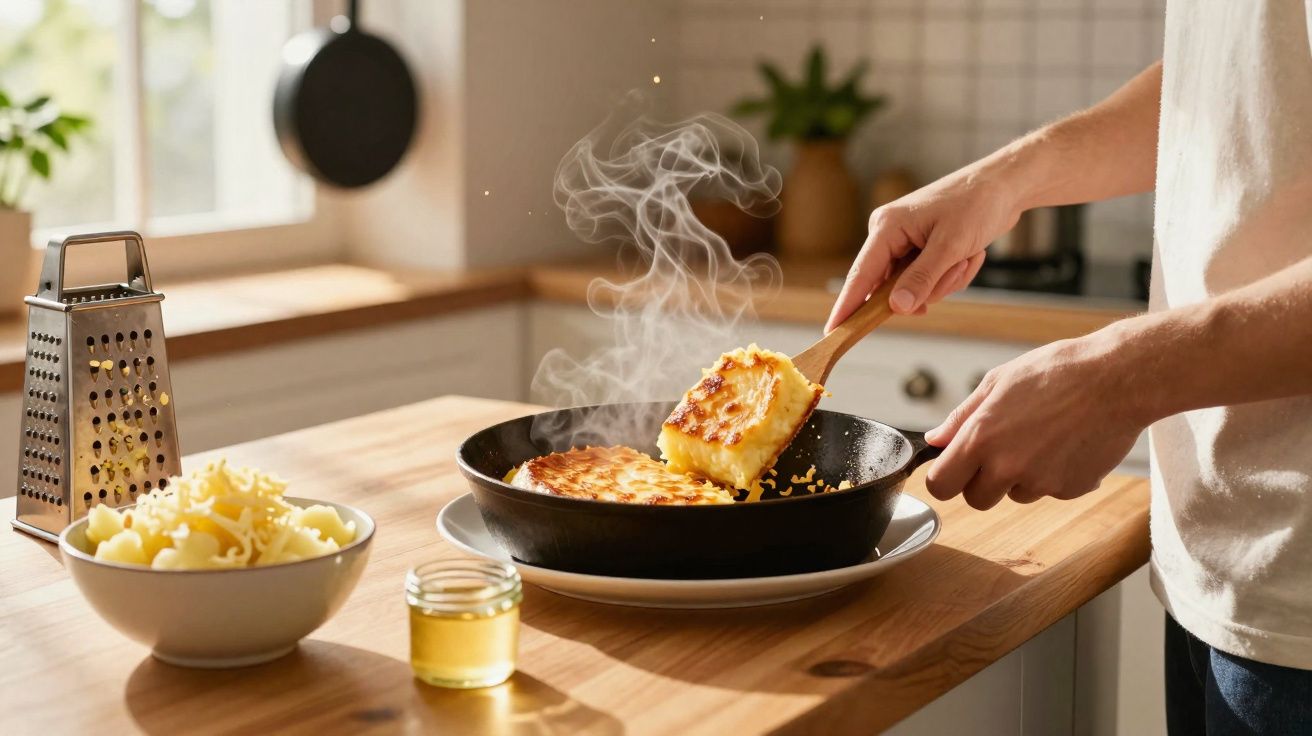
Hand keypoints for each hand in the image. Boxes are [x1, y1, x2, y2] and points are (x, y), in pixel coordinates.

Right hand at [826, 168, 1022, 331]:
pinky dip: (952, 275)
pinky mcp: (922, 250)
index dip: (847, 306)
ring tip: (967, 255)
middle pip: (893, 288)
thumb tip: (897, 308)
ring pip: (917, 288)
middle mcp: (890, 236)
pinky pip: (931, 281)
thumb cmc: (977, 203)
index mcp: (886, 227)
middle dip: (930, 287)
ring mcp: (906, 244)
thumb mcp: (950, 245)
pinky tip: (969, 255)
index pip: (860, 275)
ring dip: (947, 280)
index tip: (833, 332)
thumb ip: (922, 278)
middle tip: (956, 267)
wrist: (1004, 185)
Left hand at [921, 330, 1148, 509]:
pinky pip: (1050, 491)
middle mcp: (1007, 466)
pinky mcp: (1070, 489)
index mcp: (981, 438)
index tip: (951, 470)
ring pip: (1015, 495)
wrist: (1116, 379)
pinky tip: (1066, 443)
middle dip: (982, 482)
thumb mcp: (997, 382)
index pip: (940, 485)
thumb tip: (936, 440)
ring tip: (1042, 437)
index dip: (944, 479)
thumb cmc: (1056, 372)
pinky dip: (1054, 474)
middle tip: (1000, 451)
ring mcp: (1040, 482)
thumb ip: (961, 417)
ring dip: (1020, 477)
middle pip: (976, 500)